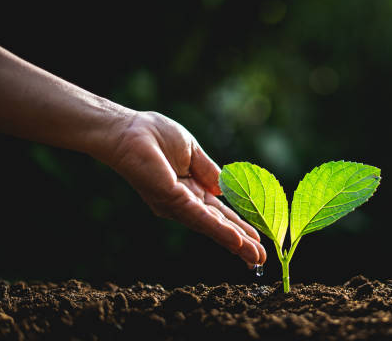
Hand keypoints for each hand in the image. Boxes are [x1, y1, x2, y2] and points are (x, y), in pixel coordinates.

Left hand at [106, 111, 265, 266]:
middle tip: (261, 260)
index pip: (219, 214)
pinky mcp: (171, 200)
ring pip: (212, 227)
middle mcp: (184, 203)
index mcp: (191, 190)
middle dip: (240, 243)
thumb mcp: (192, 152)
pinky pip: (200, 218)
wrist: (130, 130)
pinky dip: (219, 231)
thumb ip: (209, 172)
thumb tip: (225, 190)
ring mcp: (177, 204)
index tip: (258, 240)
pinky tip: (236, 242)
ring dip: (235, 243)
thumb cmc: (154, 135)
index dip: (239, 226)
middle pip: (217, 226)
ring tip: (256, 258)